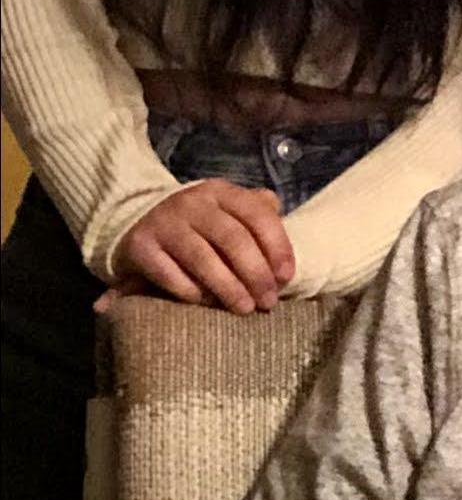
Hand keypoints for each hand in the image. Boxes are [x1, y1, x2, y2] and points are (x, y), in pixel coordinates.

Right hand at [109, 181, 295, 312]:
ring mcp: (164, 223)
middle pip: (232, 239)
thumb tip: (285, 260)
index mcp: (222, 191)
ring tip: (245, 308)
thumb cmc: (200, 224)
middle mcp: (193, 202)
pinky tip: (208, 304)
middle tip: (268, 301)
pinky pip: (171, 275)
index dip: (277, 246)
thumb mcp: (230, 212)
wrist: (138, 221)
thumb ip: (259, 223)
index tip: (286, 277)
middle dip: (255, 273)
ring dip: (228, 288)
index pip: (257, 215)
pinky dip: (193, 292)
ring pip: (203, 259)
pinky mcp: (140, 247)